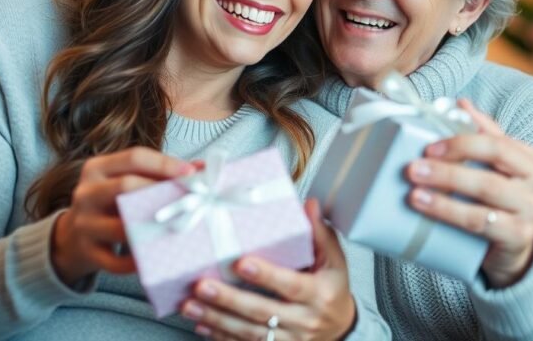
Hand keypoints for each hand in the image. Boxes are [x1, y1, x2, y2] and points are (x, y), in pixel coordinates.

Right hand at [51, 147, 195, 284]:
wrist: (71, 239)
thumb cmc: (110, 204)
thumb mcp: (124, 181)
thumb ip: (158, 173)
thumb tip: (204, 169)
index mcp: (96, 168)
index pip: (134, 157)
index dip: (165, 163)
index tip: (191, 172)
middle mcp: (86, 193)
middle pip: (127, 186)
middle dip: (162, 193)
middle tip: (192, 201)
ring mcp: (83, 224)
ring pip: (122, 226)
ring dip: (153, 229)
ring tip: (178, 229)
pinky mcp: (87, 252)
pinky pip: (117, 261)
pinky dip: (139, 261)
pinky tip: (156, 257)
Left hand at [181, 199, 355, 340]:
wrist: (341, 326)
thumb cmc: (332, 287)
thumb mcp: (334, 259)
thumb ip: (319, 233)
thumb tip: (308, 205)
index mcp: (319, 294)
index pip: (291, 286)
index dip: (266, 276)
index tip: (240, 263)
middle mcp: (305, 320)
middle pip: (262, 312)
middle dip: (229, 300)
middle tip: (201, 286)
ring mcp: (290, 339)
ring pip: (250, 333)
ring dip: (217, 319)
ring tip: (191, 305)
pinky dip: (221, 337)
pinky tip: (201, 324)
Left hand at [405, 99, 532, 287]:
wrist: (513, 254)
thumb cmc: (500, 204)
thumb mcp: (496, 170)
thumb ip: (484, 136)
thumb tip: (460, 103)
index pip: (497, 139)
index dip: (462, 139)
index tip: (429, 145)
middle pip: (494, 157)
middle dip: (452, 158)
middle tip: (415, 164)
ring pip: (485, 188)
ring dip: (445, 183)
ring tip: (413, 184)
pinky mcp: (521, 236)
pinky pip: (479, 220)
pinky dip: (448, 210)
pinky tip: (425, 204)